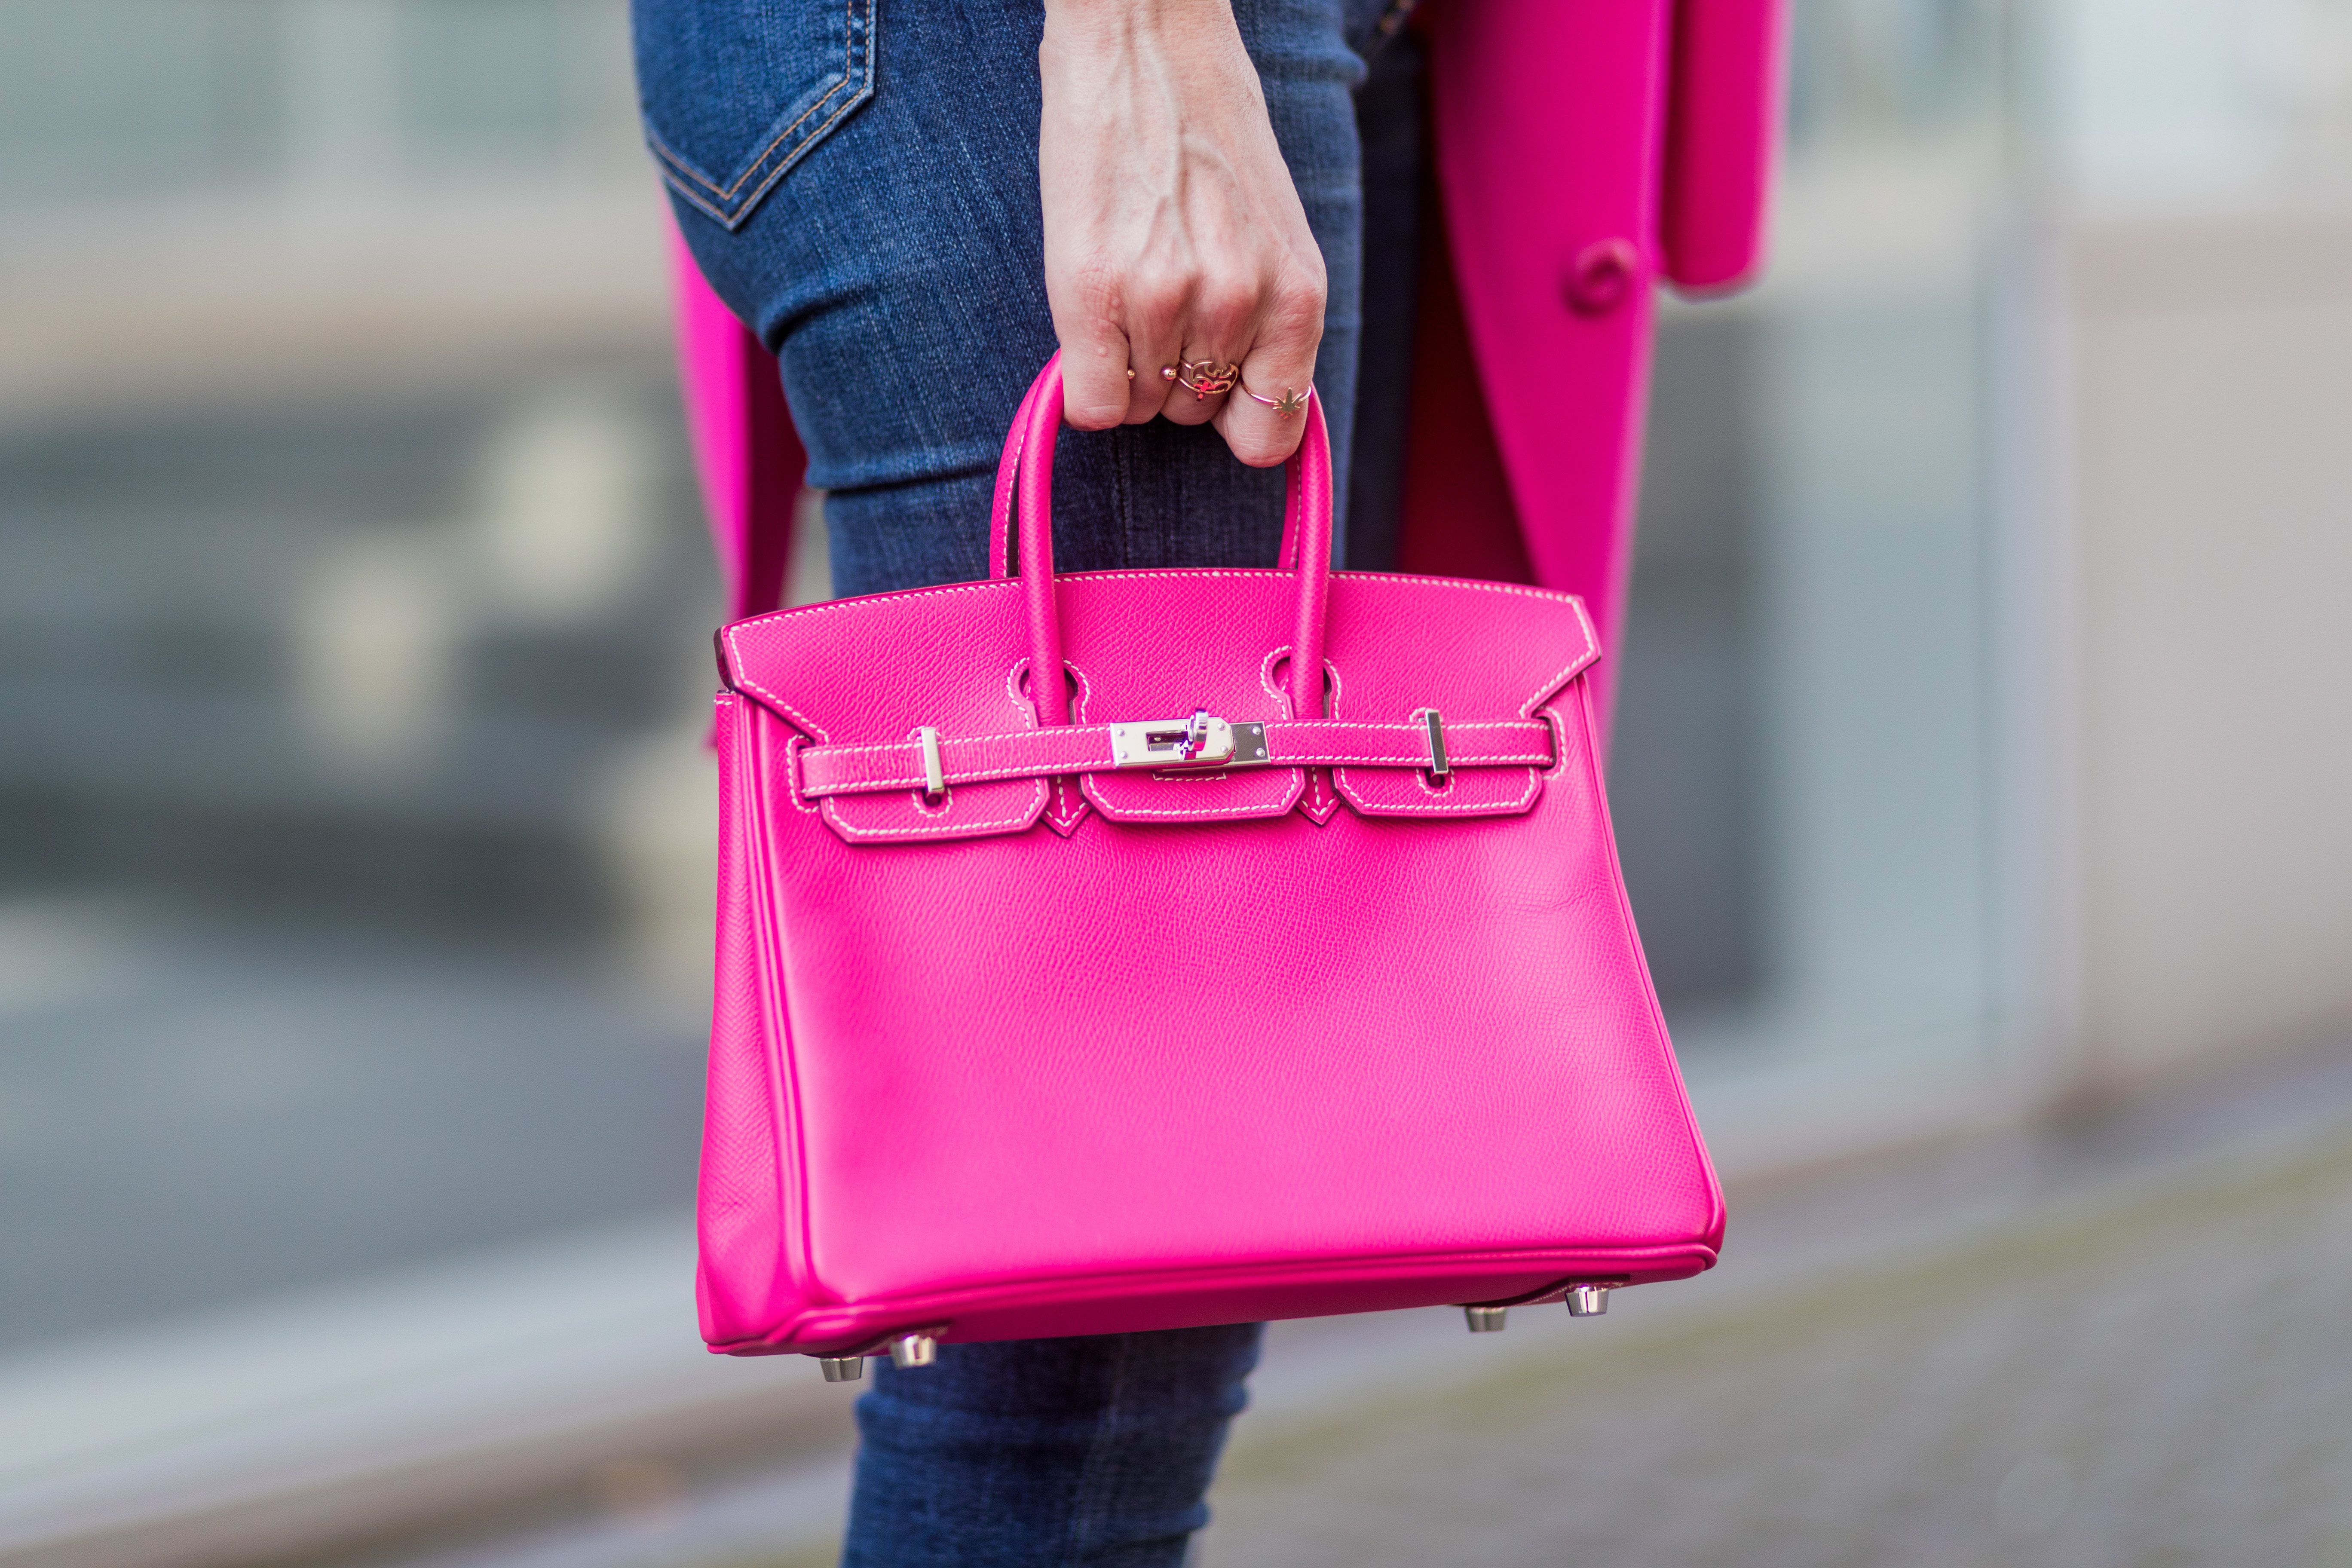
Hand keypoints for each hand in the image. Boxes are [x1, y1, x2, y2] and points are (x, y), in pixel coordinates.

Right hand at [1038, 0, 1325, 464]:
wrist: (1148, 40)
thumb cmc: (1210, 134)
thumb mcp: (1274, 235)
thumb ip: (1271, 321)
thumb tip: (1247, 415)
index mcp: (1297, 295)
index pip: (1271, 431)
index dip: (1234, 418)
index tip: (1214, 390)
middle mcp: (1238, 304)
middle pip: (1193, 413)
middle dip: (1173, 373)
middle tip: (1158, 296)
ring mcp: (1165, 298)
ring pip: (1140, 408)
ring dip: (1125, 365)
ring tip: (1125, 283)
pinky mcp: (1092, 290)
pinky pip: (1091, 405)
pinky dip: (1084, 385)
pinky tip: (1088, 324)